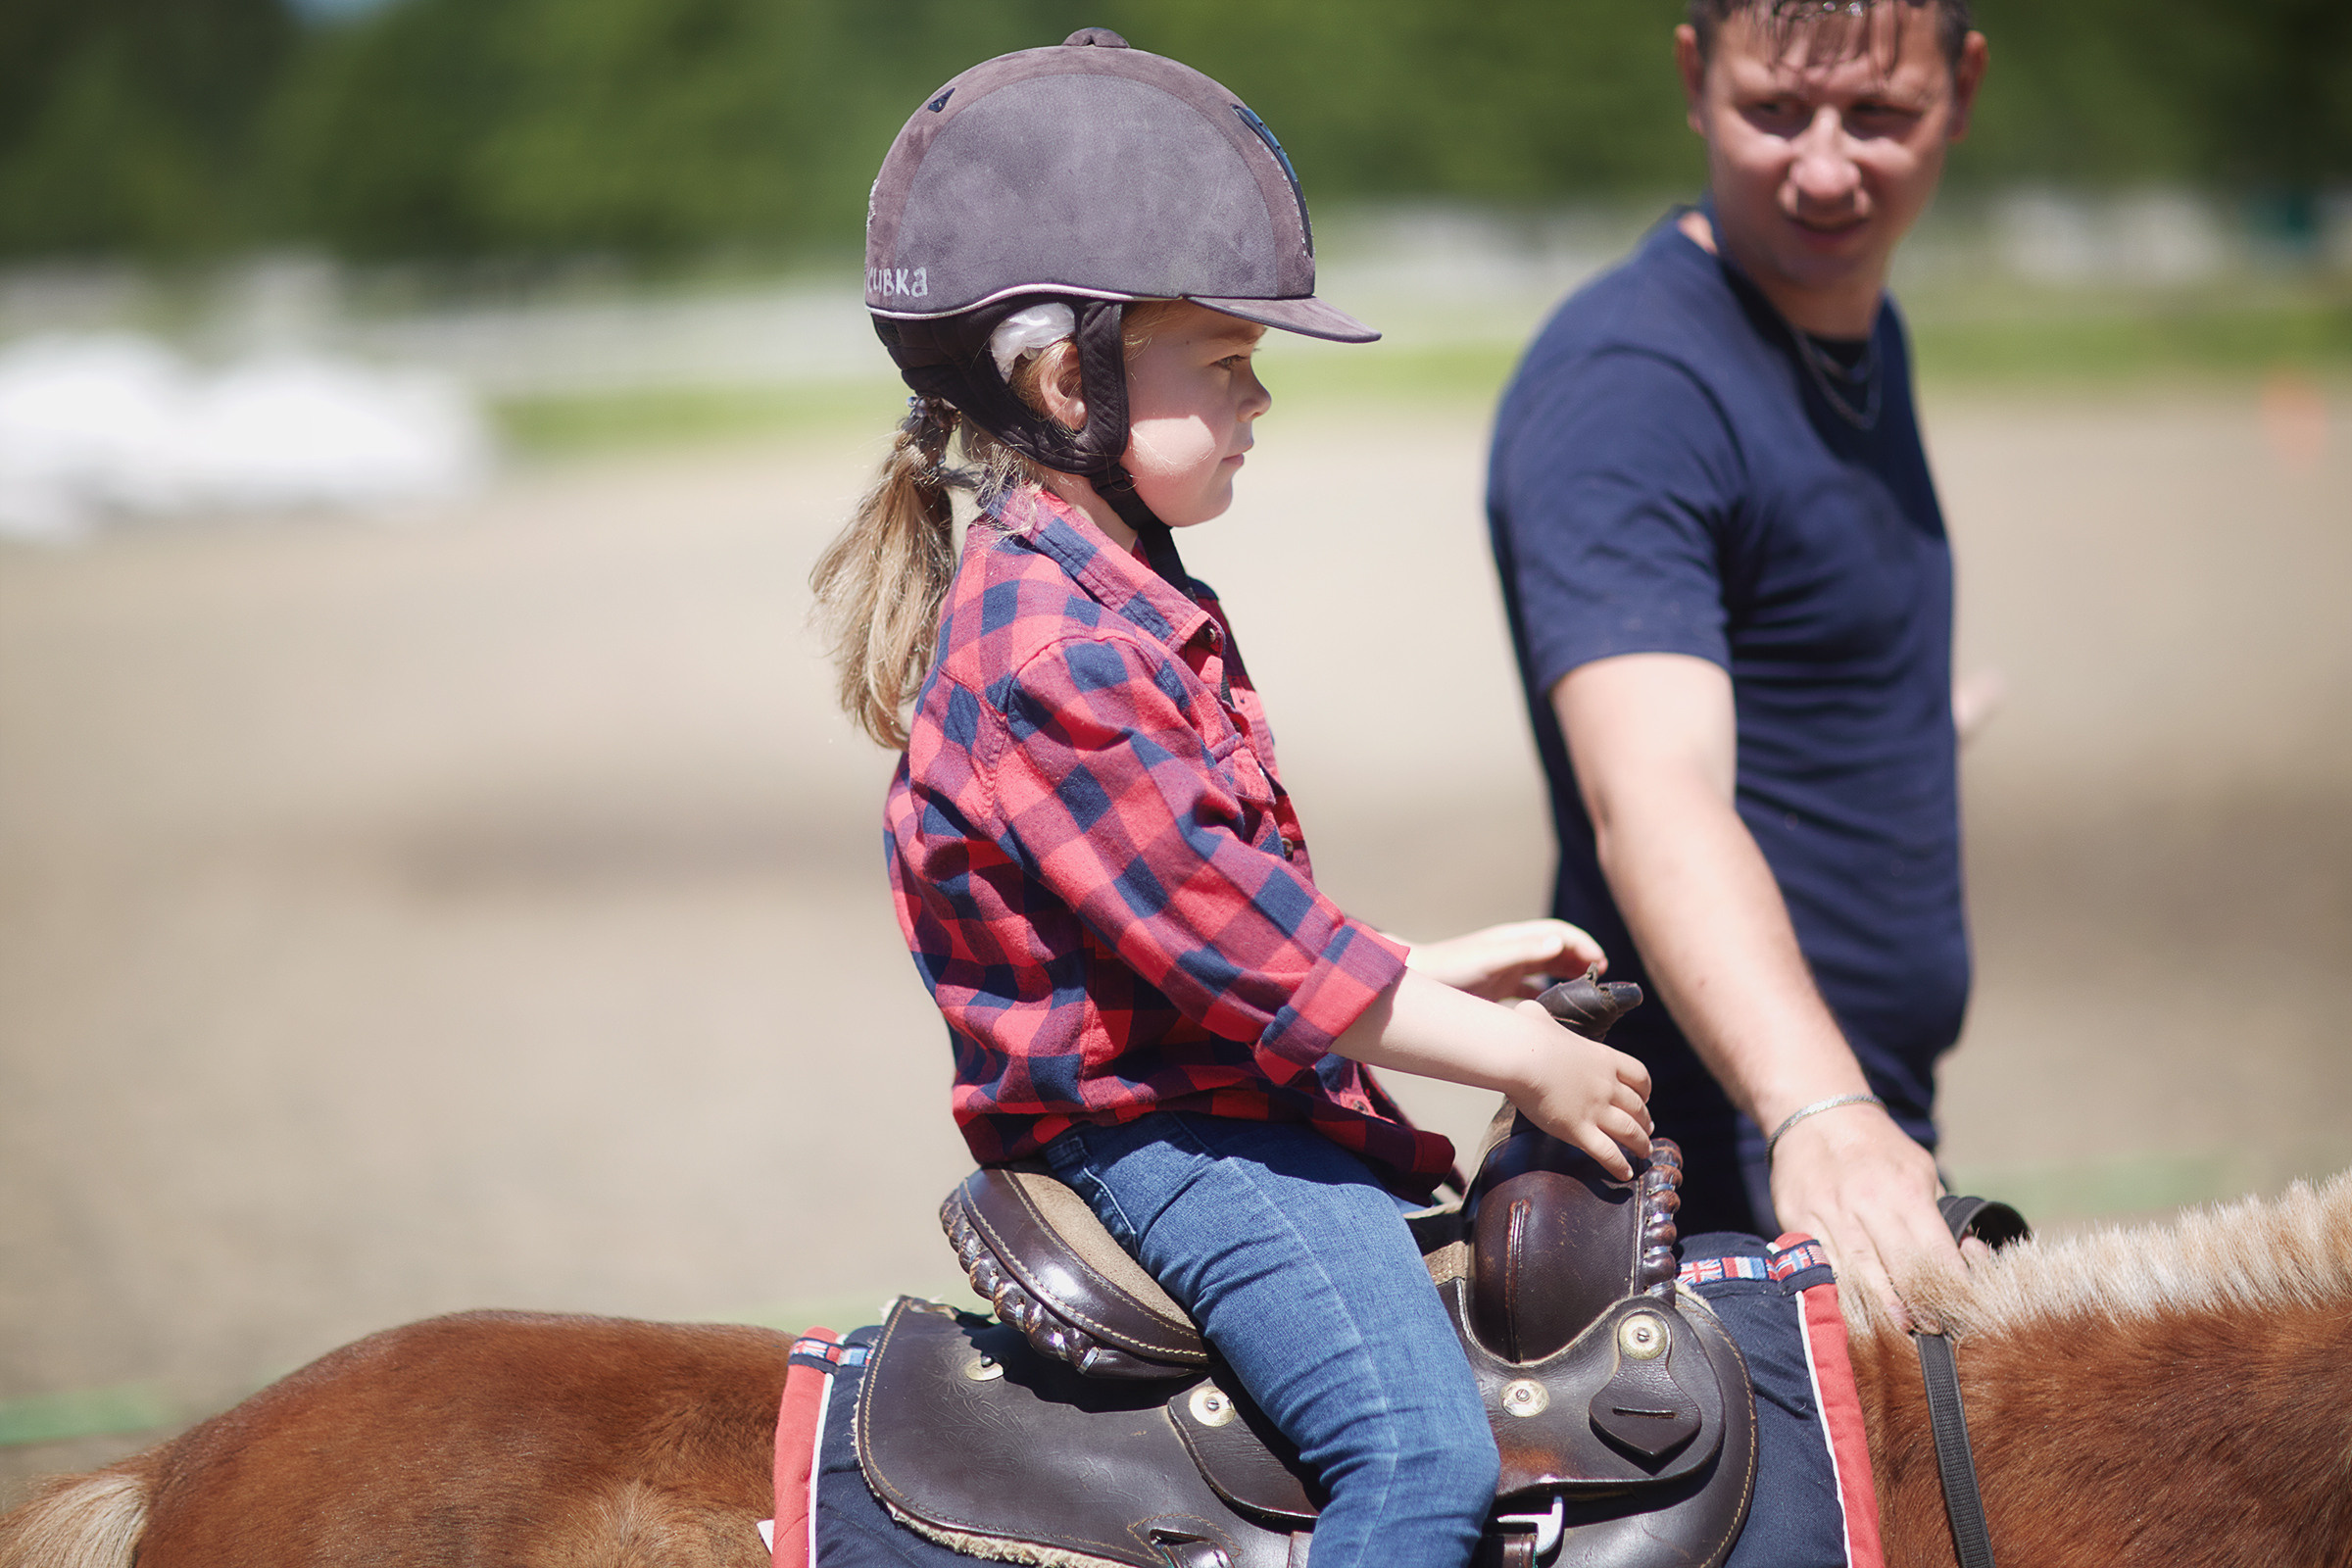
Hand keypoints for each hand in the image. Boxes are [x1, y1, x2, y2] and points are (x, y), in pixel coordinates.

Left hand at [1403, 919, 1606, 1002]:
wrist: (1417, 983)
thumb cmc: (1450, 969)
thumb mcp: (1489, 961)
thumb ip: (1524, 951)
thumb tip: (1561, 942)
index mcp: (1514, 939)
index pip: (1558, 934)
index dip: (1583, 944)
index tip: (1601, 963)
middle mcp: (1512, 951)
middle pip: (1556, 950)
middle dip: (1581, 959)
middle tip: (1601, 979)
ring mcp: (1504, 969)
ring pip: (1545, 969)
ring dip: (1567, 976)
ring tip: (1586, 993)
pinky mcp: (1496, 989)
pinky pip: (1529, 991)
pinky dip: (1546, 997)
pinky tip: (1555, 1012)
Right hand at [1503, 999, 1652, 1178]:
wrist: (1522, 1055)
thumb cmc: (1526, 1034)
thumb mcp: (1538, 1017)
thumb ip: (1540, 1017)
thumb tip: (1528, 1012)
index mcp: (1603, 1058)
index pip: (1638, 1075)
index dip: (1645, 1089)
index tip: (1645, 1097)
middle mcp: (1607, 1085)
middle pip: (1637, 1107)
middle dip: (1644, 1120)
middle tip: (1647, 1129)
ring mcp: (1595, 1109)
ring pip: (1629, 1132)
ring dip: (1640, 1144)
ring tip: (1643, 1152)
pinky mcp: (1579, 1130)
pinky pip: (1607, 1153)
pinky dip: (1618, 1166)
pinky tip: (1624, 1174)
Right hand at [1766, 1102, 1961, 1329]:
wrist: (1816, 1117)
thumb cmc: (1878, 1149)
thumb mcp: (1919, 1169)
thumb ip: (1938, 1213)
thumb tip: (1967, 1258)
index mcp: (1905, 1190)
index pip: (1934, 1249)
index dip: (1950, 1285)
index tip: (1962, 1313)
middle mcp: (1867, 1203)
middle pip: (1897, 1266)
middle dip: (1918, 1304)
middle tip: (1933, 1333)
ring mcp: (1829, 1213)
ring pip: (1857, 1271)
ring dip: (1879, 1305)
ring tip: (1897, 1332)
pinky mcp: (1799, 1220)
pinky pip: (1821, 1262)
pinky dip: (1837, 1288)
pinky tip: (1850, 1310)